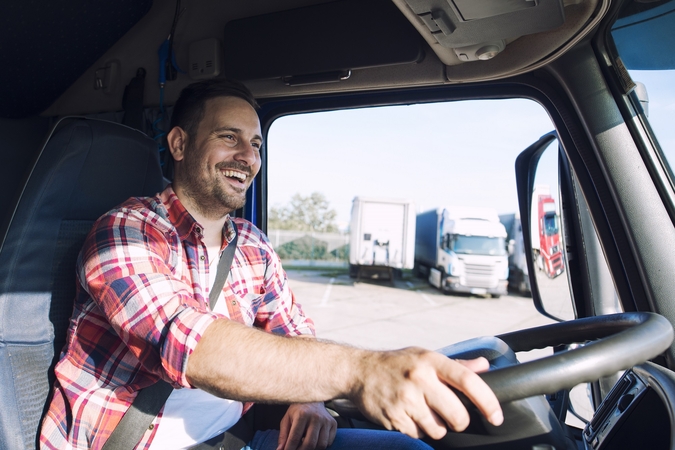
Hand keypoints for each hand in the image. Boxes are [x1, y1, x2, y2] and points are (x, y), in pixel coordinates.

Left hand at [277, 402, 336, 449]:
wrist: (313, 398)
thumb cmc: (298, 410)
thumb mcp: (287, 419)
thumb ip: (283, 435)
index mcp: (302, 414)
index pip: (295, 437)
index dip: (290, 449)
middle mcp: (316, 417)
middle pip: (309, 443)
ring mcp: (326, 421)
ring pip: (321, 445)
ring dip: (312, 449)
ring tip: (305, 445)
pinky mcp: (333, 424)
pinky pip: (328, 442)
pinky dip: (321, 445)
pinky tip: (315, 440)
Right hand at [351, 348, 502, 439]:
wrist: (359, 371)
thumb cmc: (397, 364)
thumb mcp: (425, 356)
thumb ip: (456, 365)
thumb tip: (484, 366)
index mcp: (431, 361)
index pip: (468, 381)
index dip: (488, 401)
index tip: (496, 416)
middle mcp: (419, 379)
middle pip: (458, 415)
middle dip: (459, 421)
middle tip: (450, 414)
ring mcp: (406, 399)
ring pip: (439, 429)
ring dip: (435, 426)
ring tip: (422, 410)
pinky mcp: (394, 417)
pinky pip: (418, 434)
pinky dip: (416, 429)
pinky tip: (407, 414)